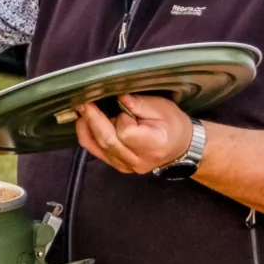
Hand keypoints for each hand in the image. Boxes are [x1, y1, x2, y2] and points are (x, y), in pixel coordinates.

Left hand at [73, 94, 194, 176]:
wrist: (180, 147)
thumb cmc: (173, 126)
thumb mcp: (163, 108)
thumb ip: (139, 104)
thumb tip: (119, 97)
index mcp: (152, 146)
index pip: (126, 133)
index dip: (121, 118)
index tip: (124, 106)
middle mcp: (136, 161)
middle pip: (107, 141)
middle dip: (93, 119)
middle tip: (84, 102)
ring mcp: (124, 166)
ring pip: (97, 147)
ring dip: (87, 126)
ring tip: (83, 109)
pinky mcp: (116, 164)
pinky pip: (95, 151)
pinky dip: (88, 135)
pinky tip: (86, 121)